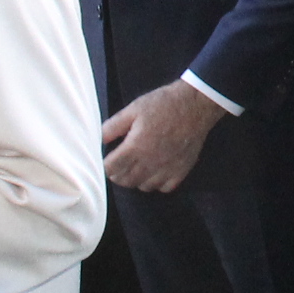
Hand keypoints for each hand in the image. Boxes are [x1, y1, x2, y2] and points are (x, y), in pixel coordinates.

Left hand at [102, 76, 225, 192]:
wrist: (195, 105)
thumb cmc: (163, 104)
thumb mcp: (133, 109)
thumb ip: (113, 126)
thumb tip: (98, 140)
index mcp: (135, 147)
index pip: (111, 168)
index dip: (105, 165)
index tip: (107, 159)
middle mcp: (150, 162)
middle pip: (125, 181)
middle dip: (118, 174)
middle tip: (119, 163)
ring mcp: (166, 169)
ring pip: (143, 186)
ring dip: (136, 179)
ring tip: (136, 167)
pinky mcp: (181, 170)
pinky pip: (164, 188)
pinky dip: (156, 183)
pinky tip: (155, 171)